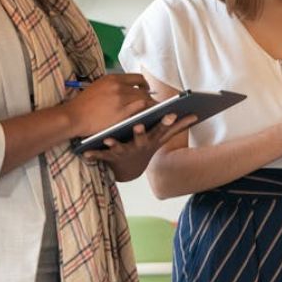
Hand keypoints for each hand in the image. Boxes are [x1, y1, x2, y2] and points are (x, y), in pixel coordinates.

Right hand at [62, 74, 151, 136]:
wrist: (74, 116)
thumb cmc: (83, 104)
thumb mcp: (98, 87)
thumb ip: (113, 86)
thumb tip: (127, 89)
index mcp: (112, 78)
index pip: (137, 77)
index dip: (144, 84)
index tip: (145, 89)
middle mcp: (118, 86)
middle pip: (143, 88)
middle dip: (149, 96)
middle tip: (151, 102)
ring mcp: (121, 99)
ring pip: (144, 99)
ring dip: (149, 104)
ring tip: (151, 110)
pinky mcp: (122, 112)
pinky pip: (140, 109)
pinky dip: (145, 112)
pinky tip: (146, 115)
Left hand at [80, 112, 197, 181]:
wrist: (130, 168)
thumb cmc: (147, 145)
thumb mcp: (162, 138)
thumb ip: (177, 127)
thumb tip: (196, 116)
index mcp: (152, 138)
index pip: (161, 129)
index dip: (167, 122)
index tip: (171, 113)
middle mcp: (140, 146)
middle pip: (141, 139)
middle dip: (140, 133)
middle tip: (138, 125)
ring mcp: (126, 152)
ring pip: (119, 148)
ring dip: (114, 144)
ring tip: (107, 139)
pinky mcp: (111, 157)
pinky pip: (101, 156)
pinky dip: (93, 154)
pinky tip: (85, 153)